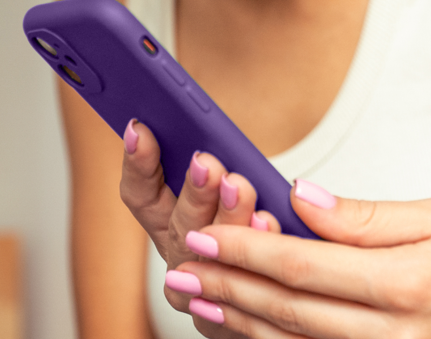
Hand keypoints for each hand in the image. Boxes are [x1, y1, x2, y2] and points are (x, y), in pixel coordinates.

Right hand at [120, 119, 273, 336]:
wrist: (293, 293)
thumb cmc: (260, 227)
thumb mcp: (229, 181)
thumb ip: (214, 154)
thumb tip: (199, 113)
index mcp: (170, 220)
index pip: (141, 192)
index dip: (137, 160)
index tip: (138, 127)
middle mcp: (182, 256)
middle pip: (176, 224)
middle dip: (192, 191)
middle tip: (207, 162)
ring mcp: (203, 294)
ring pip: (209, 258)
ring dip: (225, 221)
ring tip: (242, 187)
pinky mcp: (232, 323)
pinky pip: (242, 292)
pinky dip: (255, 256)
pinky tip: (269, 226)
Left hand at [168, 180, 430, 337]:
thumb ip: (364, 217)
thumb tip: (299, 196)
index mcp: (405, 285)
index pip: (304, 267)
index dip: (247, 252)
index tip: (206, 237)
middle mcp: (394, 337)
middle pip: (290, 312)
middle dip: (228, 289)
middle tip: (181, 270)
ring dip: (238, 324)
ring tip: (196, 300)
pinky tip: (241, 329)